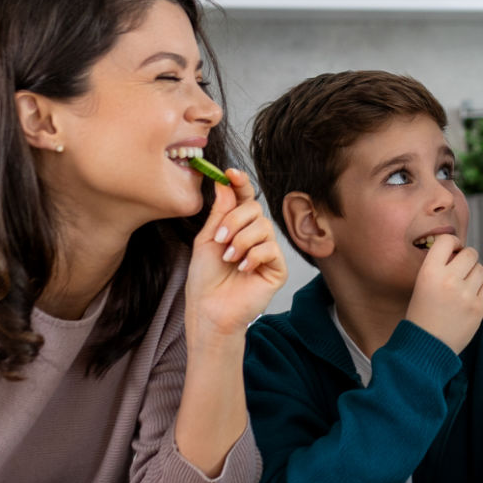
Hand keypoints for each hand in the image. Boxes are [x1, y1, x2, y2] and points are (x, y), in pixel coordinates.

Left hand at [186, 169, 286, 341]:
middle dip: (235, 221)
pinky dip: (254, 256)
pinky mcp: (277, 268)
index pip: (244, 198)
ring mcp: (267, 251)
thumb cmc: (205, 278)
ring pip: (263, 227)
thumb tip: (225, 183)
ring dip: (241, 241)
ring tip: (229, 258)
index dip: (240, 183)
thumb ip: (220, 211)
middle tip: (220, 239)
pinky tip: (243, 268)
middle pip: (255, 209)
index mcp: (237, 226)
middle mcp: (255, 236)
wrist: (210, 308)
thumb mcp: (207, 239)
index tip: (231, 173)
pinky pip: (271, 249)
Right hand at [406, 234, 482, 351]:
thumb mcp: (421, 285)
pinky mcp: (478, 308)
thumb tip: (459, 252)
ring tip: (464, 286)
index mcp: (429, 272)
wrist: (426, 346)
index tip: (453, 249)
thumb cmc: (422, 316)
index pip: (447, 240)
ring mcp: (466, 295)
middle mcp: (448, 280)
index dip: (452, 242)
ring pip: (481, 269)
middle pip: (470, 253)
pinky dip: (482, 289)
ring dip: (474, 274)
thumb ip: (439, 266)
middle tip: (461, 268)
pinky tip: (470, 297)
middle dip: (467, 258)